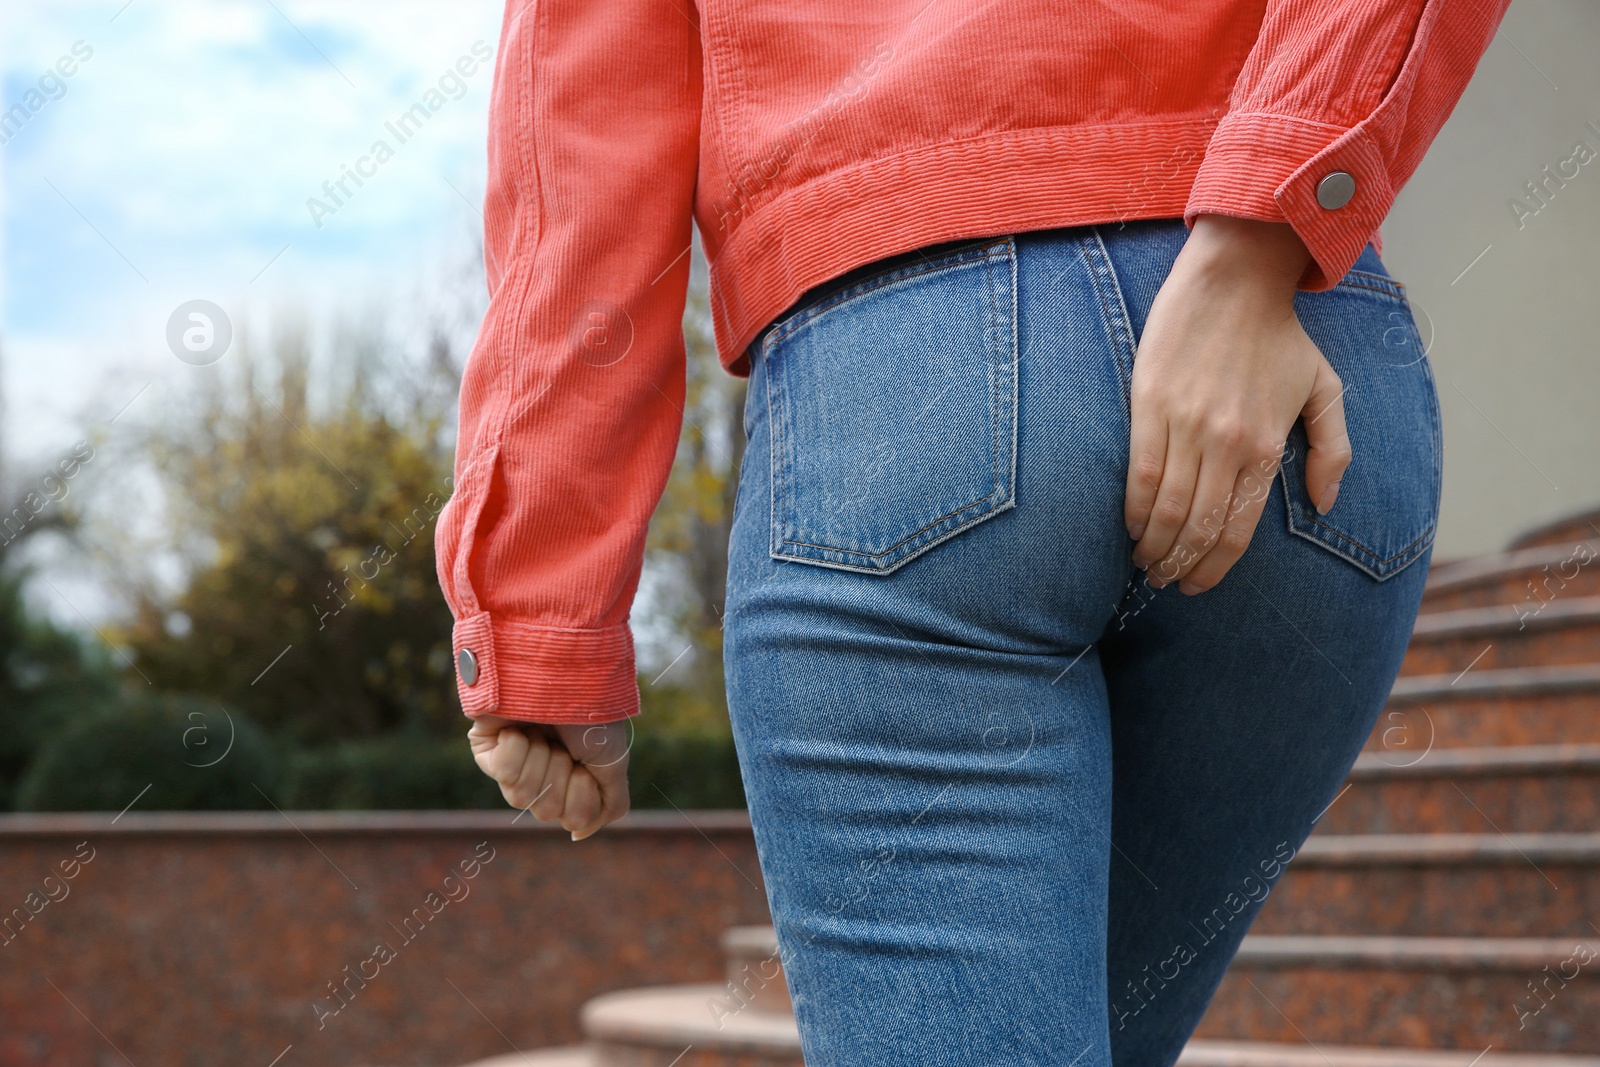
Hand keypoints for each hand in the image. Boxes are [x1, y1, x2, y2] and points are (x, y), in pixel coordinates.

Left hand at [467, 715, 631, 839]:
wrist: (565, 671)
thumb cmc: (592, 712)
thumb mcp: (613, 761)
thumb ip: (609, 802)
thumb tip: (578, 834)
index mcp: (574, 774)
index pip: (574, 817)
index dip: (583, 794)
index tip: (588, 761)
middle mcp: (543, 769)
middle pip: (547, 811)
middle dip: (560, 775)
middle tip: (564, 744)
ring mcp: (514, 759)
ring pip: (521, 797)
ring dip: (540, 761)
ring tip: (541, 733)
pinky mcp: (487, 748)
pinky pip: (502, 773)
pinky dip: (516, 750)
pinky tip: (519, 728)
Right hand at [1125, 214, 1351, 593]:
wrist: (1234, 281)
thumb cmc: (1280, 335)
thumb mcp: (1325, 388)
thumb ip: (1334, 450)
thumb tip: (1324, 503)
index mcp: (1266, 446)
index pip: (1236, 528)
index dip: (1214, 567)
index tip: (1198, 585)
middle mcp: (1226, 444)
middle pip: (1197, 527)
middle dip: (1179, 565)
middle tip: (1166, 582)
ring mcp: (1186, 427)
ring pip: (1166, 509)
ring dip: (1153, 545)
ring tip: (1146, 563)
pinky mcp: (1150, 408)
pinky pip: (1140, 475)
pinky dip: (1134, 510)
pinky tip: (1132, 527)